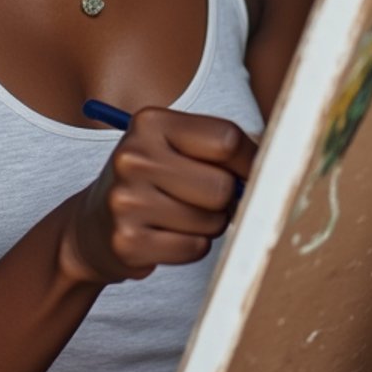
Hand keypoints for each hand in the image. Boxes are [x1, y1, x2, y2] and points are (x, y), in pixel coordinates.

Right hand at [62, 108, 256, 285]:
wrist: (93, 226)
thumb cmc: (151, 181)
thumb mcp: (175, 148)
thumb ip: (222, 148)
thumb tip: (278, 162)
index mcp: (150, 122)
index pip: (227, 139)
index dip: (251, 161)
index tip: (251, 173)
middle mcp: (133, 156)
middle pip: (223, 186)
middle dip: (226, 200)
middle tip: (203, 200)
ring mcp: (126, 200)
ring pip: (212, 221)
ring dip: (209, 226)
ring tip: (180, 217)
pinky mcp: (127, 241)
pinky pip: (195, 249)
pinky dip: (192, 247)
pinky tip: (167, 236)